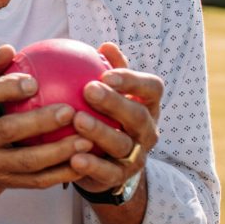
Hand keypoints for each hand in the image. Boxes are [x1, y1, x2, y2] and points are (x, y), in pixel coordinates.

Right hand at [0, 45, 92, 189]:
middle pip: (7, 130)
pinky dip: (64, 172)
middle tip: (70, 111)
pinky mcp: (8, 183)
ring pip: (27, 160)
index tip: (34, 82)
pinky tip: (86, 160)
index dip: (6, 88)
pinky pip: (39, 180)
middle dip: (39, 122)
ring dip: (59, 151)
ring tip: (87, 140)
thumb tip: (8, 49)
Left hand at [69, 43, 161, 193]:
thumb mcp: (110, 94)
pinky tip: (73, 158)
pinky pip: (108, 172)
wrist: (107, 164)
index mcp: (147, 106)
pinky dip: (92, 165)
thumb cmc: (105, 117)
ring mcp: (135, 156)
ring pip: (122, 144)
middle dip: (115, 102)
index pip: (151, 89)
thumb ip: (109, 71)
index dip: (132, 80)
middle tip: (88, 89)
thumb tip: (105, 45)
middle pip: (138, 116)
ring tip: (77, 120)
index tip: (106, 73)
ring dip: (100, 131)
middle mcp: (146, 131)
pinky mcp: (120, 177)